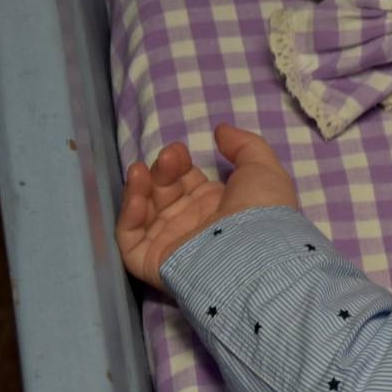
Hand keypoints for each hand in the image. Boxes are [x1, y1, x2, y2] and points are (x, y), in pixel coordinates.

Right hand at [117, 123, 299, 293]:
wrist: (254, 251)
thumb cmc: (261, 209)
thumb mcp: (262, 168)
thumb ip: (243, 145)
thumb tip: (221, 130)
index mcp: (217, 206)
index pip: (186, 182)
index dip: (178, 164)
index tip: (177, 150)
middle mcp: (193, 224)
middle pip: (163, 193)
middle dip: (161, 172)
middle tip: (166, 158)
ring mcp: (171, 244)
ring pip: (143, 213)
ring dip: (137, 189)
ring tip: (139, 171)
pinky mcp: (151, 262)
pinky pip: (130, 239)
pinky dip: (129, 217)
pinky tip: (137, 200)